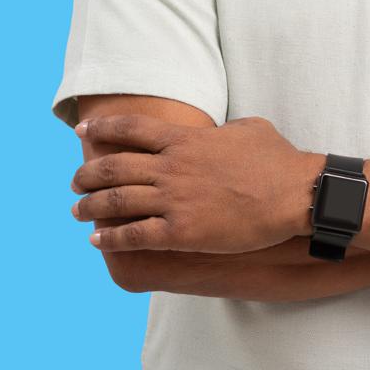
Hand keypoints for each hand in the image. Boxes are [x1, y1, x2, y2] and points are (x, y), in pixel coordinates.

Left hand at [70, 113, 319, 253]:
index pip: (131, 129)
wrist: (294, 194)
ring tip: (77, 211)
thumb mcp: (248, 128)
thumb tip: (217, 131)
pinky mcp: (182, 233)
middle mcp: (172, 167)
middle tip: (75, 181)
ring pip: (116, 202)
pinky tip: (97, 240)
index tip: (82, 132)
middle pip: (114, 167)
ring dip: (90, 207)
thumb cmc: (276, 159)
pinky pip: (134, 236)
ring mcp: (175, 200)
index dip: (103, 129)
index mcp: (186, 139)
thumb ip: (222, 129)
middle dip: (87, 174)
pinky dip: (111, 238)